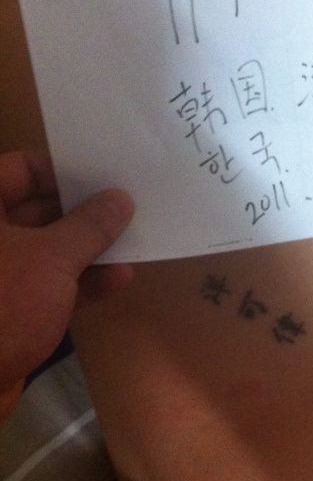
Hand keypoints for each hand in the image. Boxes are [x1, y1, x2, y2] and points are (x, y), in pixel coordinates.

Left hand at [0, 150, 134, 418]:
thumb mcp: (51, 258)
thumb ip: (89, 226)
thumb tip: (120, 198)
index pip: (20, 168)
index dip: (63, 170)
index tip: (106, 177)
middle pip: (36, 209)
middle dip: (83, 211)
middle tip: (129, 207)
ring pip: (45, 250)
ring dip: (87, 248)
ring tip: (133, 241)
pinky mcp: (6, 312)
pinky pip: (47, 285)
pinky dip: (79, 281)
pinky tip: (118, 279)